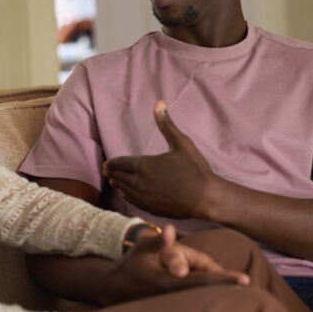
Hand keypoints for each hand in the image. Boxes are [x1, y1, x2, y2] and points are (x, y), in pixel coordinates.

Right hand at [100, 224, 249, 304]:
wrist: (117, 290)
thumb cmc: (134, 264)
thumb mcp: (142, 248)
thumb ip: (159, 241)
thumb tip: (171, 230)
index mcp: (169, 282)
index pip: (202, 281)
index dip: (225, 280)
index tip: (246, 280)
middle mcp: (176, 298)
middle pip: (210, 294)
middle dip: (232, 290)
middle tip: (255, 285)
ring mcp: (176, 307)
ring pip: (206, 301)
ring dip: (226, 296)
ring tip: (249, 291)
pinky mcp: (177, 310)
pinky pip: (200, 304)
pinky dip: (216, 300)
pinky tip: (232, 298)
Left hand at [103, 101, 221, 218]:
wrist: (205, 198)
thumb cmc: (195, 169)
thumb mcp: (181, 143)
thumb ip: (166, 124)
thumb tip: (158, 103)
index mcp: (145, 165)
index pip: (120, 163)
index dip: (112, 163)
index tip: (107, 163)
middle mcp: (140, 182)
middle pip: (119, 177)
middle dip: (112, 173)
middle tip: (106, 170)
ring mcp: (145, 197)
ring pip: (124, 190)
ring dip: (117, 184)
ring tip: (113, 180)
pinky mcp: (151, 208)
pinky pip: (132, 201)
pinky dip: (126, 195)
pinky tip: (125, 194)